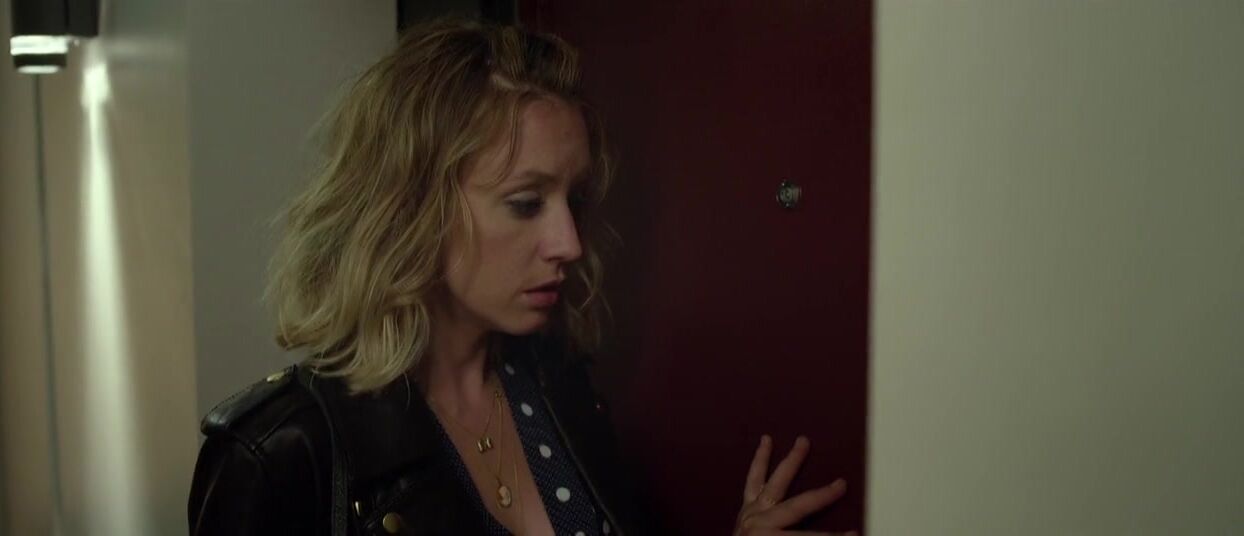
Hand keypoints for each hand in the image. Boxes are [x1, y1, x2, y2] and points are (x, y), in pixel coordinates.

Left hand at [733, 434, 857, 535]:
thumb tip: (842, 535)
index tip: (855, 532)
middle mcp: (760, 523)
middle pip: (797, 506)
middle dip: (821, 496)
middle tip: (841, 483)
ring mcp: (751, 514)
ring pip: (774, 482)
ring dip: (791, 461)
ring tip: (802, 441)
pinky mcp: (746, 508)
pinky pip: (753, 480)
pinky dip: (760, 460)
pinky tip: (765, 441)